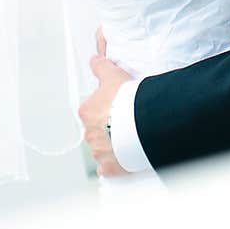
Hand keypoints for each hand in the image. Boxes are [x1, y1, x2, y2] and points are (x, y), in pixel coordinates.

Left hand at [78, 28, 132, 176]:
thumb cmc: (128, 99)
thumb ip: (101, 67)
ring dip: (112, 145)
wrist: (143, 122)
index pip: (91, 109)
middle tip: (125, 122)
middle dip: (107, 128)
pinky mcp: (110, 167)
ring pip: (102, 148)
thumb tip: (94, 59)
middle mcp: (89, 133)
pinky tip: (122, 159)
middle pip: (97, 130)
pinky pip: (107, 168)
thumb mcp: (114, 76)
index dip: (105, 107)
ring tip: (129, 138)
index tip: (116, 107)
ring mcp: (99, 151)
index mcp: (87, 112)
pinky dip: (113, 165)